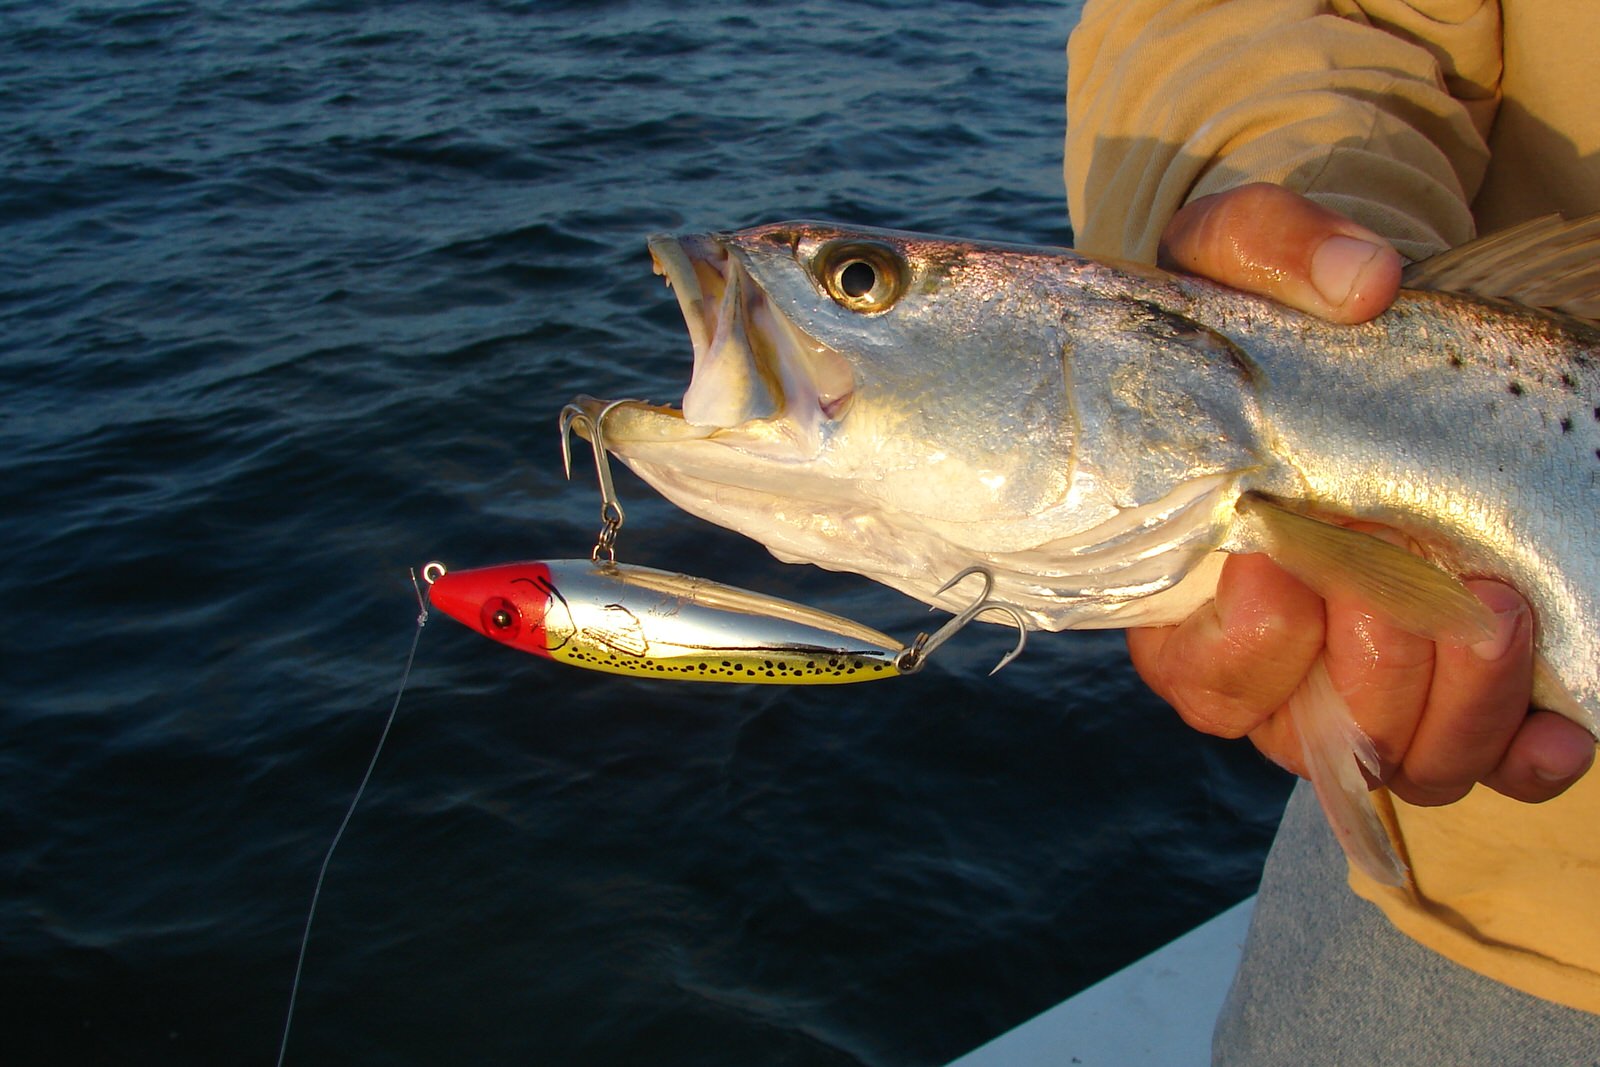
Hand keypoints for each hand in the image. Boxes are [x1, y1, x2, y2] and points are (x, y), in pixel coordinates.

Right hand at [1128, 183, 1594, 804]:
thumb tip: (1368, 285)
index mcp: (1185, 589)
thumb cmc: (1259, 320)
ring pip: (1405, 761)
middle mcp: (1264, 664)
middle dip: (1378, 660)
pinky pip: (1489, 765)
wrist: (1330, 342)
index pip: (1205, 672)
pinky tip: (1563, 727)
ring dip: (1462, 706)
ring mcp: (1354, 686)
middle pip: (1314, 732)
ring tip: (1499, 607)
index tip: (1283, 546)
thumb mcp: (1238, 255)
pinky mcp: (1442, 689)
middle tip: (1425, 565)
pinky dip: (1528, 757)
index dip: (1251, 634)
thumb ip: (1276, 247)